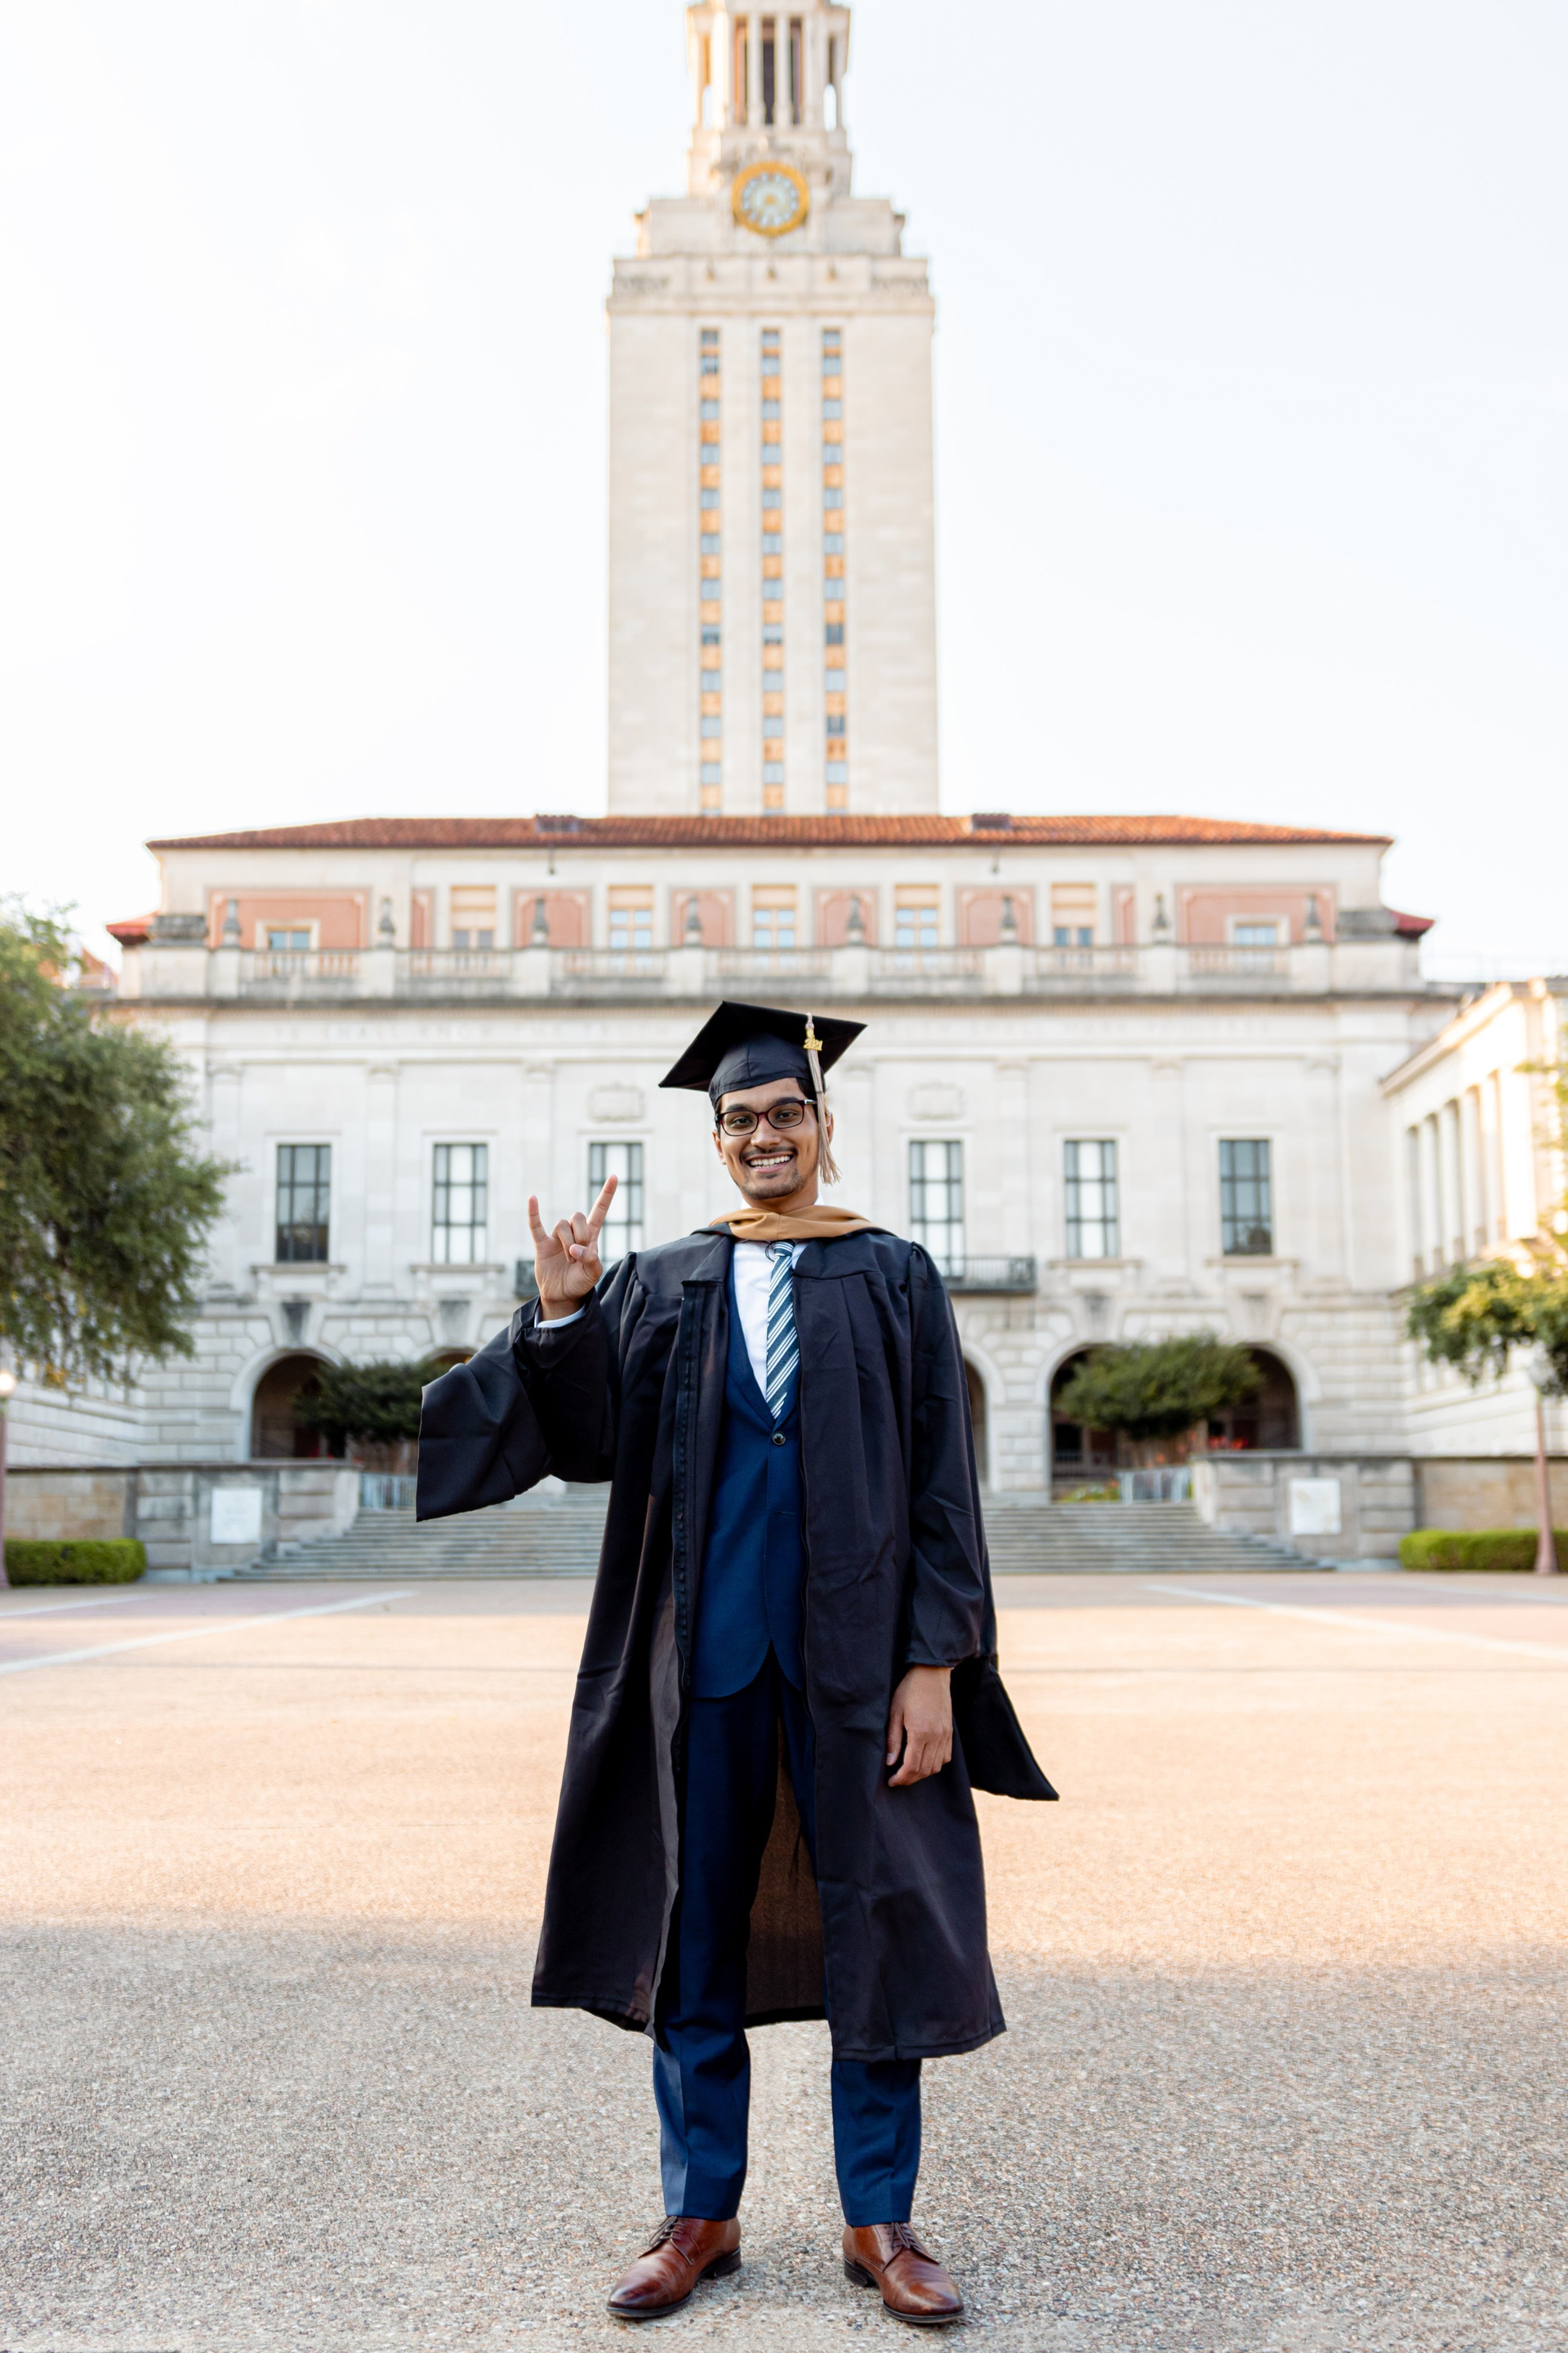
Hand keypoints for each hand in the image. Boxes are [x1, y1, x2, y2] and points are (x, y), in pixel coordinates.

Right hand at [527, 1175, 616, 1319]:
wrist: (562, 1296)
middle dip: (580, 1234)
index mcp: (590, 1237)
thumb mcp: (594, 1275)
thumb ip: (591, 1260)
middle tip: (579, 1254)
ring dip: (566, 1242)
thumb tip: (575, 1248)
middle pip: (577, 1216)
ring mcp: (557, 1238)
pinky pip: (535, 1226)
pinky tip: (532, 1199)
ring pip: (561, 1225)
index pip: (599, 1211)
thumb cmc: (580, 1283)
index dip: (606, 1195)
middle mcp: (574, 1233)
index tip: (614, 1176)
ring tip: (569, 1261)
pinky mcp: (542, 1245)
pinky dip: (533, 1213)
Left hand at [885, 1665, 952, 1786]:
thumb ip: (893, 1739)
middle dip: (910, 1779)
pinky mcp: (950, 1732)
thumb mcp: (895, 1712)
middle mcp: (936, 1737)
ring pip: (937, 1766)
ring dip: (923, 1774)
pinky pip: (946, 1757)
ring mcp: (946, 1735)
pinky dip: (935, 1764)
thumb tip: (890, 1762)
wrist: (931, 1673)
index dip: (901, 1778)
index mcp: (920, 1732)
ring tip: (909, 1772)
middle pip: (925, 1770)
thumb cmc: (910, 1690)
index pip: (912, 1766)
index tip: (891, 1781)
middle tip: (897, 1779)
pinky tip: (924, 1761)